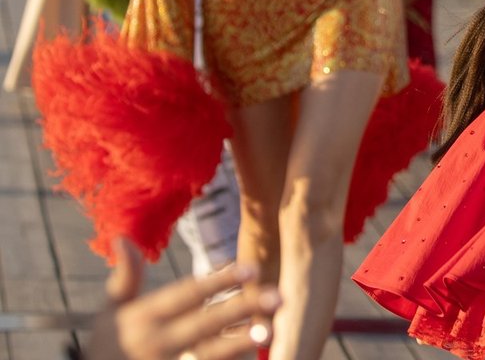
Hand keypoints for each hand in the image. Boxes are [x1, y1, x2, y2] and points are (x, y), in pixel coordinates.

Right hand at [86, 238, 280, 359]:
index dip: (219, 281)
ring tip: (271, 330)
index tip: (252, 267)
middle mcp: (154, 344)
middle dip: (241, 309)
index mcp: (142, 318)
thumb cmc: (106, 347)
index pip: (187, 295)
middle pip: (205, 324)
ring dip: (240, 343)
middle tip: (278, 295)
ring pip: (209, 355)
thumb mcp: (110, 313)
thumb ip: (125, 278)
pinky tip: (256, 357)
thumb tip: (123, 237)